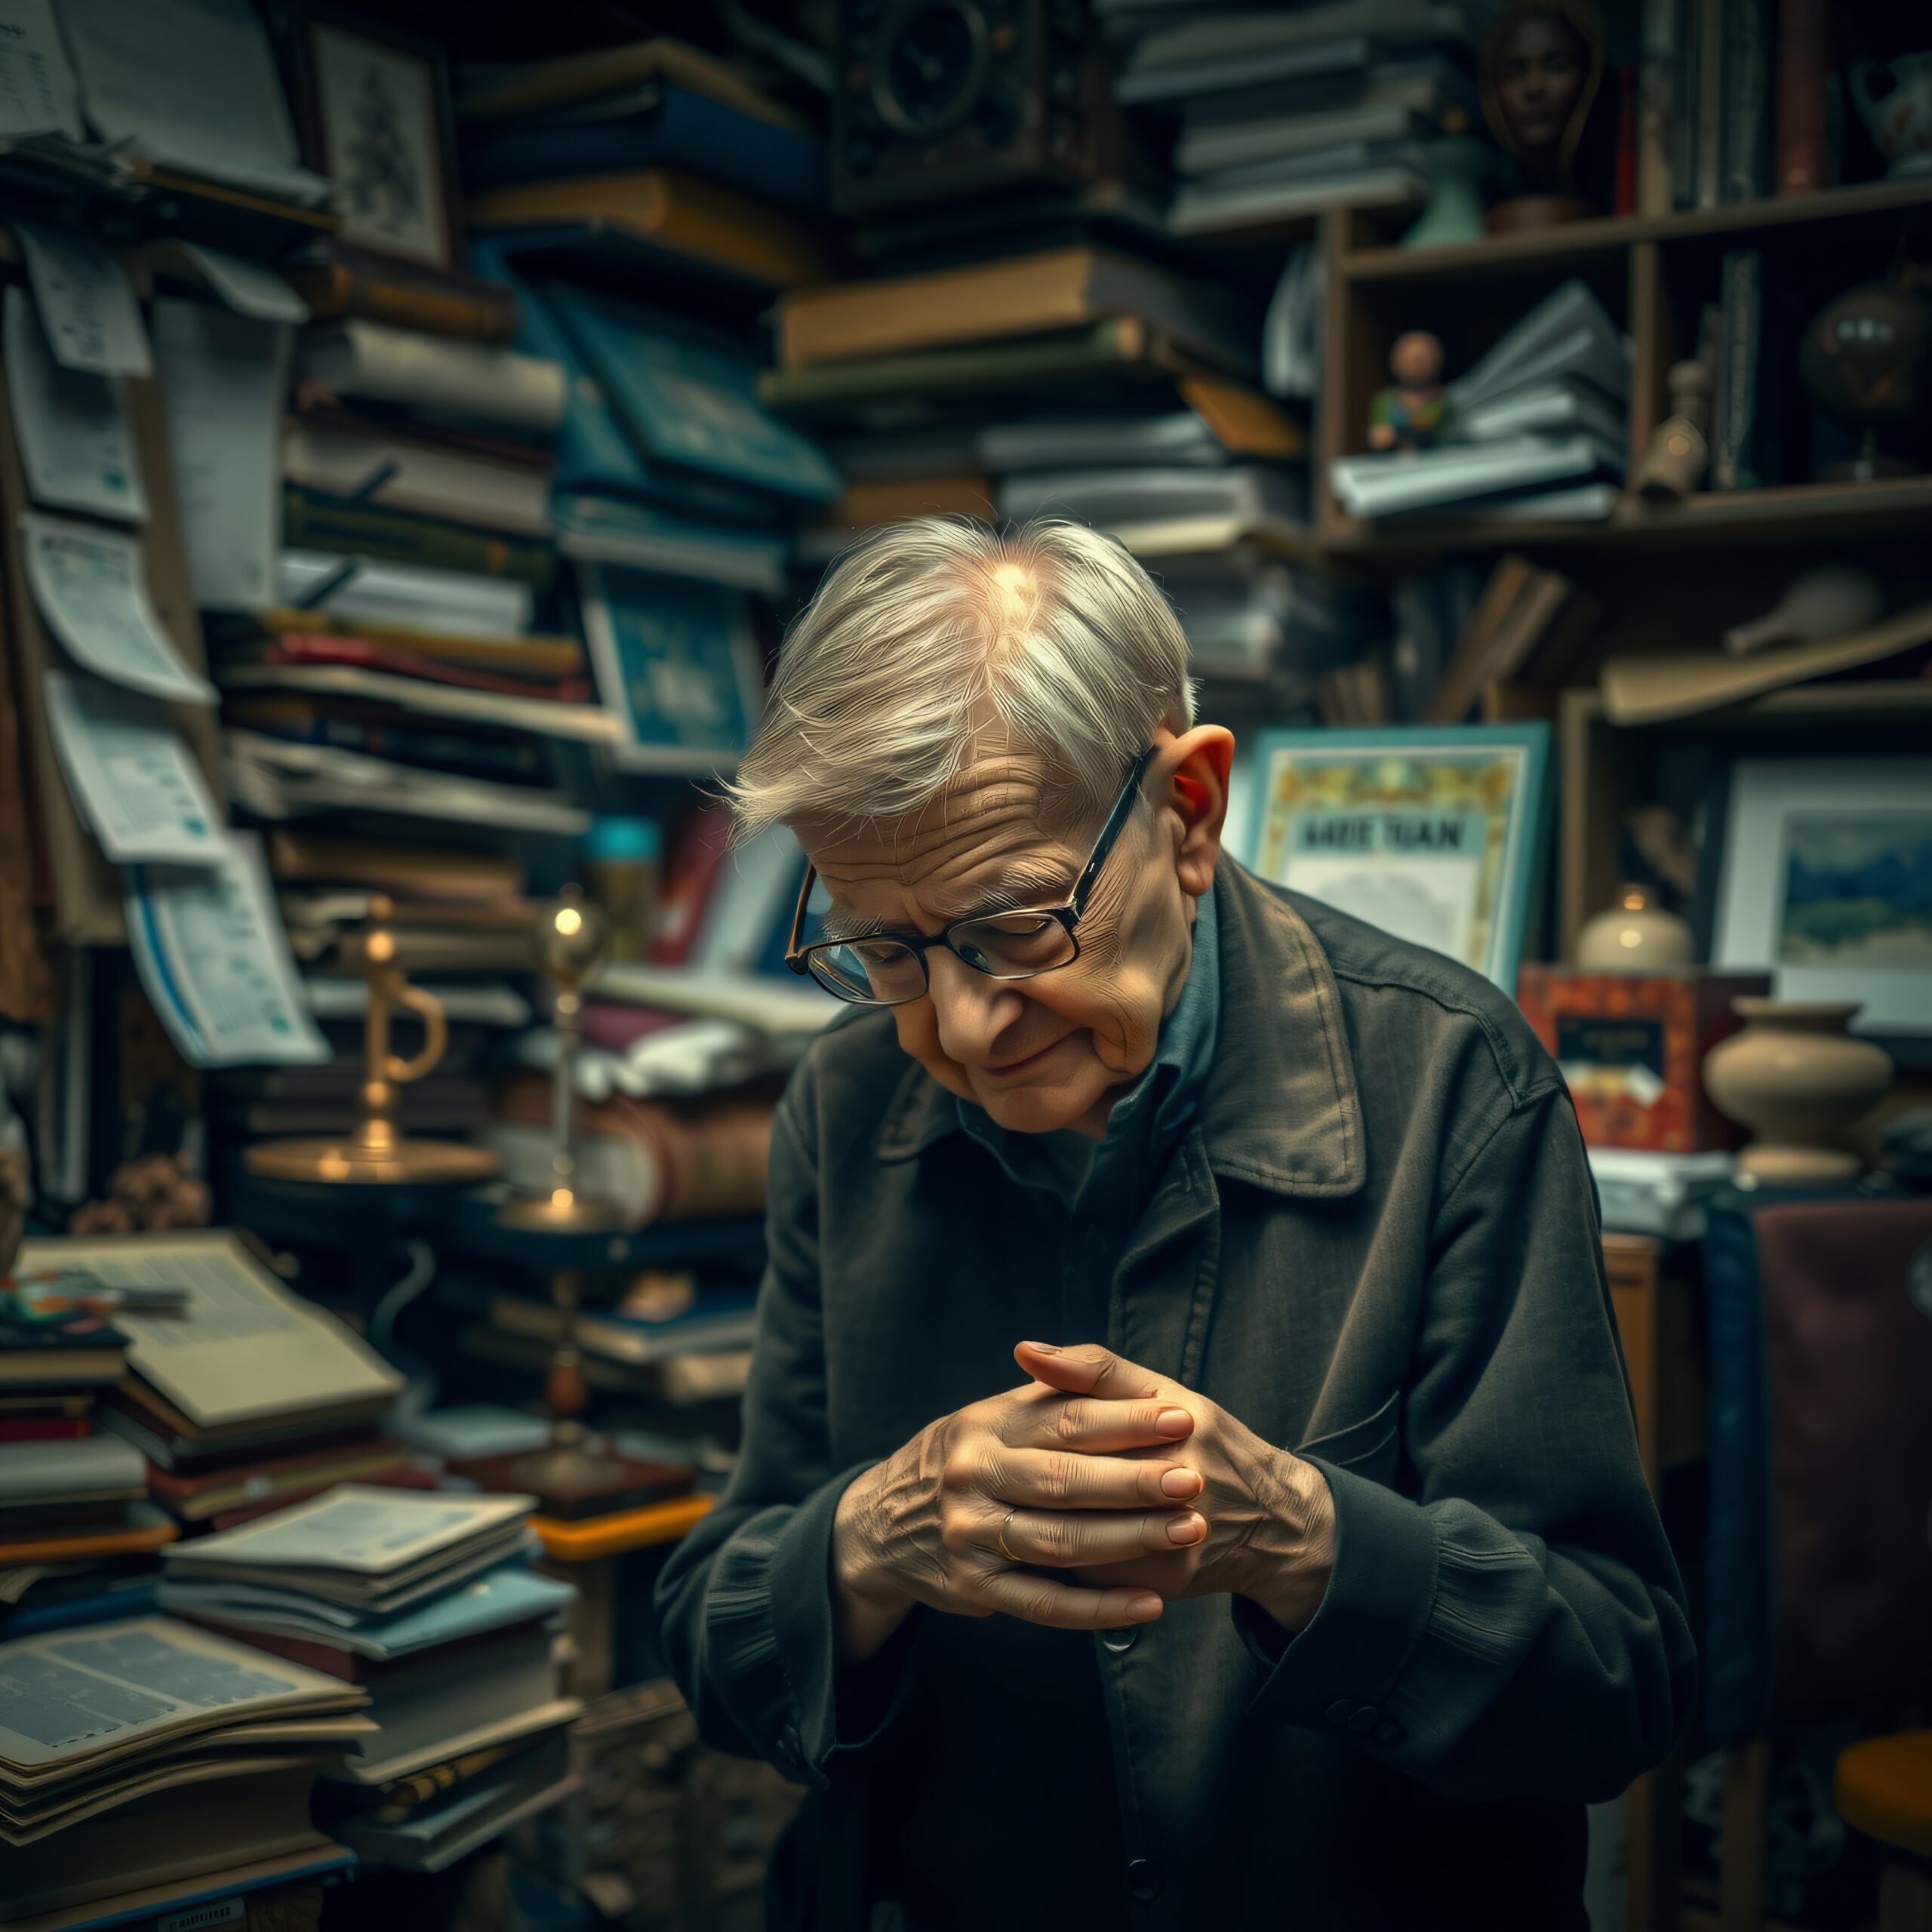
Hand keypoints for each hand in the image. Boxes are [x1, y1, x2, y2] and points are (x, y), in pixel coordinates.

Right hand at [831, 1375, 1210, 1661]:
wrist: (883, 1525)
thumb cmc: (967, 1459)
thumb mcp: (992, 1416)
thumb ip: (1049, 1393)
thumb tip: (1100, 1372)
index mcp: (986, 1424)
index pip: (1064, 1418)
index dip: (1125, 1419)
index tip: (1182, 1417)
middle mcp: (973, 1475)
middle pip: (1064, 1480)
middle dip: (1135, 1481)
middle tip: (1195, 1479)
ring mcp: (970, 1535)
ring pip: (1059, 1541)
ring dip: (1129, 1540)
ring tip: (1188, 1532)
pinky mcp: (974, 1588)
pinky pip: (1045, 1603)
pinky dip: (1099, 1607)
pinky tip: (1148, 1604)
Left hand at [1013, 1341, 1336, 1632]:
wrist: (1271, 1522)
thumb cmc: (1202, 1442)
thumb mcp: (1160, 1391)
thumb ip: (1092, 1368)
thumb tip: (1023, 1349)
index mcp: (1174, 1420)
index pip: (1080, 1420)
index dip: (1031, 1430)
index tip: (997, 1434)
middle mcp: (1181, 1476)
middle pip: (1073, 1482)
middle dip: (1027, 1485)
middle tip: (996, 1480)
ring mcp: (1174, 1534)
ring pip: (1076, 1532)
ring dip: (1035, 1525)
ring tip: (1012, 1512)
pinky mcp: (1168, 1578)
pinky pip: (1093, 1573)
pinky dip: (1061, 1562)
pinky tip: (1040, 1549)